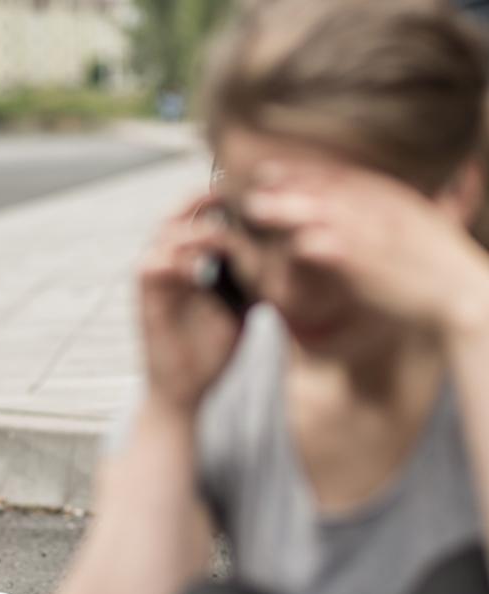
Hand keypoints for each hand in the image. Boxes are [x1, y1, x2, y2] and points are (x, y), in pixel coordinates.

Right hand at [139, 197, 245, 414]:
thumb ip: (252, 275)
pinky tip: (201, 269)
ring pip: (164, 234)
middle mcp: (165, 263)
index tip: (250, 193)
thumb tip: (286, 249)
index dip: (217, 198)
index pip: (196, 215)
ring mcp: (152, 279)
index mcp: (186, 260)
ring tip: (221, 237)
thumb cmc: (211, 349)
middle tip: (231, 196)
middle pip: (175, 214)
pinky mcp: (144, 299)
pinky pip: (152, 265)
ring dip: (193, 231)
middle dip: (201, 201)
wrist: (184, 391)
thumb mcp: (241, 304)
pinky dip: (177, 260)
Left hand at [242, 163, 488, 334]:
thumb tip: (352, 207)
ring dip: (286, 209)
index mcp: (388, 197)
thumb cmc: (434, 265)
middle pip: (325, 189)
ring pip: (322, 213)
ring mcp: (375, 233)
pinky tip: (287, 245)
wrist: (467, 294)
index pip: (338, 178)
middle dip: (288, 183)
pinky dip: (310, 246)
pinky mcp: (370, 262)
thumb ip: (379, 211)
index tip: (269, 171)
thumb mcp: (410, 224)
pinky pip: (332, 250)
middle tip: (254, 180)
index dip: (301, 172)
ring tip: (253, 208)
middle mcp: (380, 209)